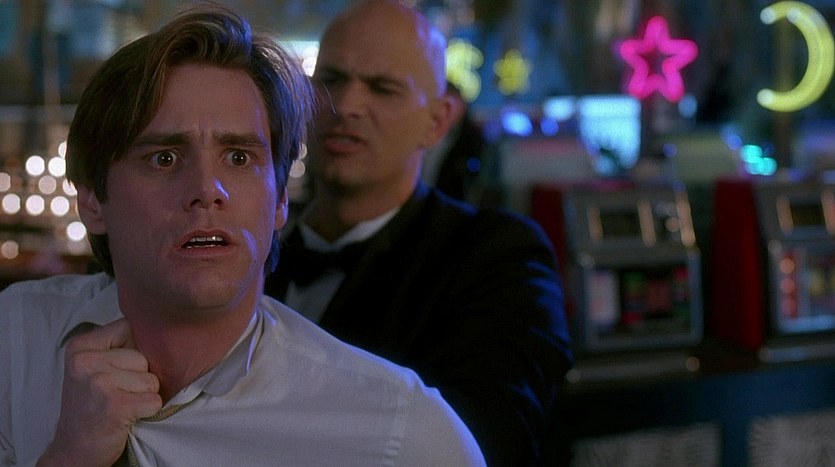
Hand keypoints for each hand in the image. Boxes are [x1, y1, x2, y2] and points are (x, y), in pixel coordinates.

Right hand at [37, 318, 161, 466]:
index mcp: (80, 346)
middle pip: (143, 357)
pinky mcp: (116, 405)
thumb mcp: (91, 368)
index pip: (128, 327)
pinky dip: (148, 411)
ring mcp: (99, 382)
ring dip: (143, 395)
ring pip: (151, 379)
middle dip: (139, 377)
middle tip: (117, 394)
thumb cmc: (90, 407)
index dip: (133, 349)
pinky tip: (127, 416)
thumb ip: (116, 347)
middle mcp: (86, 361)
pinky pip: (154, 400)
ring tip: (121, 405)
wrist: (73, 450)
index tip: (117, 370)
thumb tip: (156, 331)